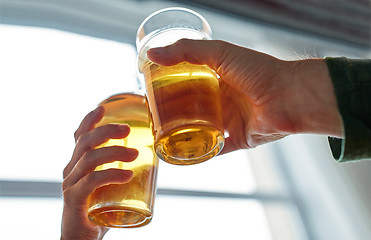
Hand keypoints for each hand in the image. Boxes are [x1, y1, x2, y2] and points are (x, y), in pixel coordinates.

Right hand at [61, 106, 137, 239]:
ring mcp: (70, 184)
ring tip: (135, 154)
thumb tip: (152, 160)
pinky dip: (110, 175)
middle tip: (127, 129)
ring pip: (89, 159)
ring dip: (114, 152)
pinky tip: (127, 174)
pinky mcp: (74, 200)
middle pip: (85, 142)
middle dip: (106, 131)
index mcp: (78, 164)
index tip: (103, 108)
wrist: (82, 239)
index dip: (89, 120)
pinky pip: (91, 182)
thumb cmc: (99, 211)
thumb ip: (121, 172)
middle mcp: (71, 170)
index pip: (79, 137)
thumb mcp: (109, 187)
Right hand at [147, 39, 342, 152]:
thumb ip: (186, 50)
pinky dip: (202, 154)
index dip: (170, 87)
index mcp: (220, 78)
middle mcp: (225, 99)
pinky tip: (184, 157)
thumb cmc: (258, 71)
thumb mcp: (220, 53)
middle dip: (173, 112)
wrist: (289, 96)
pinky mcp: (239, 139)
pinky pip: (216, 149)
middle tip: (153, 118)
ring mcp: (231, 120)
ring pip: (201, 129)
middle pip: (192, 107)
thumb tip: (151, 55)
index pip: (189, 82)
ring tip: (161, 138)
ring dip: (183, 134)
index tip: (151, 93)